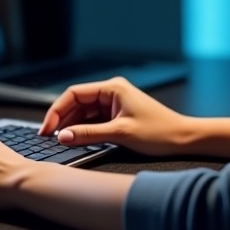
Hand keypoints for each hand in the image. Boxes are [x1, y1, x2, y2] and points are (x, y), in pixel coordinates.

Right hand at [39, 76, 189, 156]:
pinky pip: (93, 119)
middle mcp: (112, 91)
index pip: (74, 93)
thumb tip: (63, 136)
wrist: (182, 138)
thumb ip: (88, 134)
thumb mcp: (120, 134)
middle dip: (62, 119)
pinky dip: (83, 129)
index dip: (57, 111)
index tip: (46, 128)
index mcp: (112, 88)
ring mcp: (115, 103)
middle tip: (48, 138)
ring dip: (71, 125)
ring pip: (84, 112)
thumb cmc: (158, 132)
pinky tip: (75, 140)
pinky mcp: (117, 115)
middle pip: (77, 102)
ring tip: (59, 141)